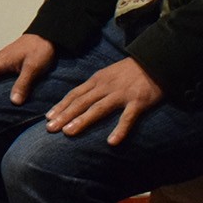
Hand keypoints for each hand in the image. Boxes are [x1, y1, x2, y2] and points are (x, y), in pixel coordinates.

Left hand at [45, 57, 161, 144]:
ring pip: (98, 109)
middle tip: (50, 128)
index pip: (75, 94)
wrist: (155, 61)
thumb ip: (95, 87)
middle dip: (64, 115)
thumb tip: (79, 99)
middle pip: (81, 102)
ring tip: (68, 133)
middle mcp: (105, 87)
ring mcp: (121, 94)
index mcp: (97, 80)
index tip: (48, 117)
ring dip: (82, 121)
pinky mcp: (138, 102)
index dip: (61, 106)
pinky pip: (127, 117)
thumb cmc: (131, 70)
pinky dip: (120, 129)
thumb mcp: (108, 74)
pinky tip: (111, 142)